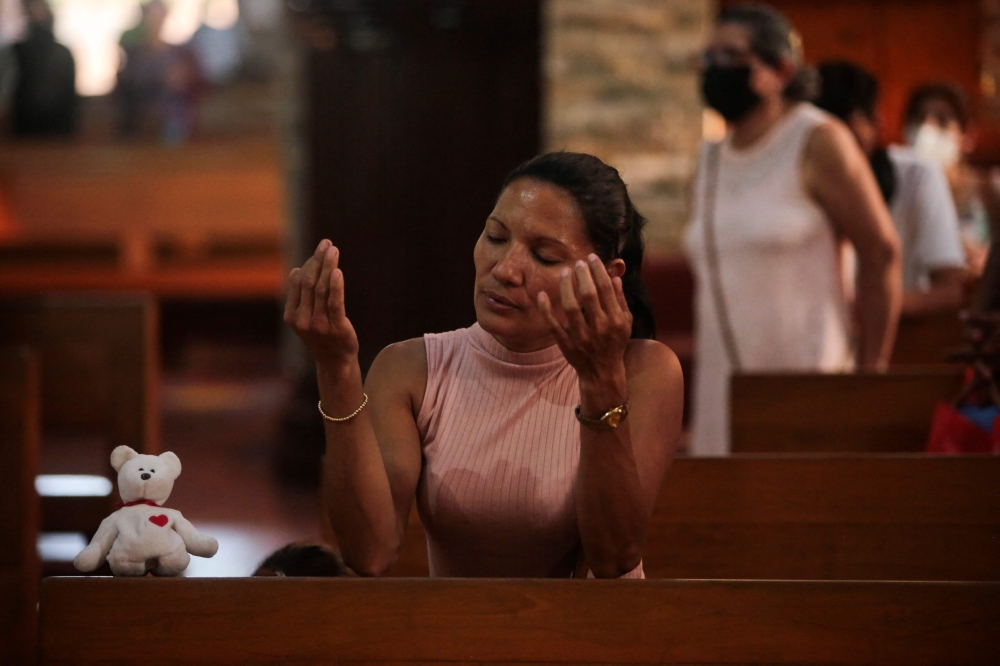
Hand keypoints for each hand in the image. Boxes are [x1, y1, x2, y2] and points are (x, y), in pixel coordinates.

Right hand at [284, 240, 359, 366]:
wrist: (335, 361)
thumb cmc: (322, 335)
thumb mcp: (306, 316)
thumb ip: (302, 296)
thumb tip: (297, 270)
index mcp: (292, 316)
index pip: (299, 283)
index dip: (309, 263)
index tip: (320, 249)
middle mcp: (302, 320)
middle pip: (310, 283)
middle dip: (318, 260)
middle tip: (326, 243)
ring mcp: (319, 325)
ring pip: (322, 290)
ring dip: (327, 267)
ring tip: (333, 250)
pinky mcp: (337, 327)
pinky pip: (335, 303)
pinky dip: (335, 286)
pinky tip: (337, 271)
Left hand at [538, 253, 631, 386]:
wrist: (602, 372)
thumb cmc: (615, 343)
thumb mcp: (625, 323)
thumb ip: (621, 300)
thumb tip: (615, 277)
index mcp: (615, 320)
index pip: (605, 289)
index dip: (598, 271)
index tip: (591, 258)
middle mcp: (599, 328)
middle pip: (589, 295)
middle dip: (583, 275)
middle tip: (578, 262)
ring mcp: (581, 337)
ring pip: (571, 307)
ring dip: (566, 287)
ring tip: (564, 272)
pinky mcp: (566, 344)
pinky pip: (553, 325)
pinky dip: (546, 310)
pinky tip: (542, 295)